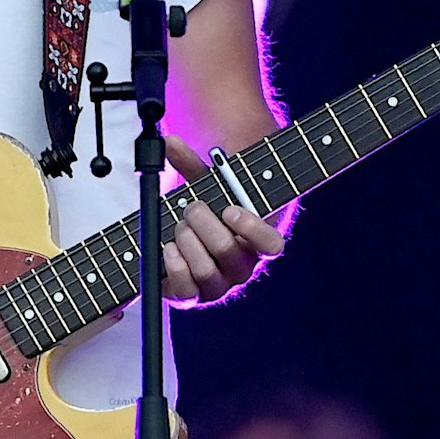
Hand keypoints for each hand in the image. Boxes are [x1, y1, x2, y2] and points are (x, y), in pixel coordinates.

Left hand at [158, 135, 284, 306]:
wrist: (187, 240)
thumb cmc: (206, 210)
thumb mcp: (204, 186)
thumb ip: (191, 164)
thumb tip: (169, 142)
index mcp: (257, 242)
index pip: (270, 245)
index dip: (252, 229)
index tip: (230, 209)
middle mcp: (241, 268)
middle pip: (229, 252)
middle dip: (204, 224)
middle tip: (192, 207)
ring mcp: (218, 286)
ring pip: (206, 271)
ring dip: (187, 241)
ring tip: (180, 225)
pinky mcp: (193, 296)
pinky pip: (186, 291)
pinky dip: (174, 266)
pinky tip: (169, 247)